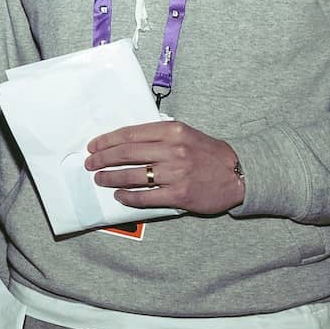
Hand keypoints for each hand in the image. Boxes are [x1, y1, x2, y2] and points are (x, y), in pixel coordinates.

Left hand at [86, 119, 245, 214]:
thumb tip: (125, 141)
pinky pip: (145, 196)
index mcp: (172, 131)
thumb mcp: (185, 133)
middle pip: (125, 154)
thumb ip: (158, 135)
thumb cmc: (208, 153)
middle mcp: (172, 150)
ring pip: (132, 175)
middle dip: (102, 159)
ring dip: (110, 178)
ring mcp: (175, 173)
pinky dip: (128, 196)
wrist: (238, 174)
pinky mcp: (179, 194)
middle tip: (90, 163)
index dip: (106, 141)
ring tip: (100, 179)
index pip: (129, 134)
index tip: (93, 146)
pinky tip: (119, 195)